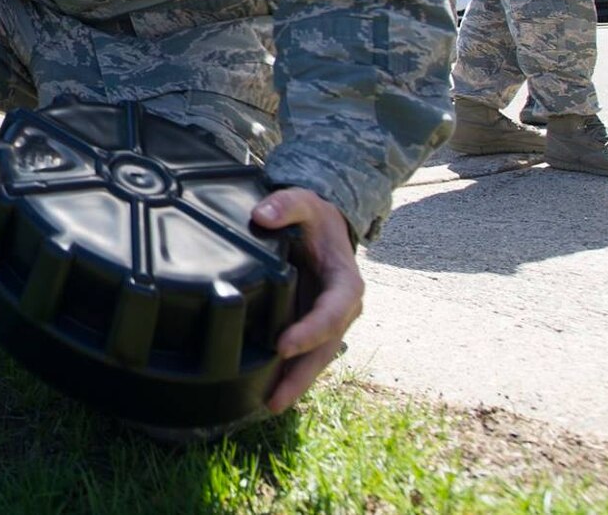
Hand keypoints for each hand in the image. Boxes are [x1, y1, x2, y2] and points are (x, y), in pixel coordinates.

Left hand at [251, 187, 363, 412]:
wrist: (323, 226)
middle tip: (276, 399)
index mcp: (345, 285)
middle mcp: (340, 310)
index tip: (283, 344)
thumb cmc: (315, 217)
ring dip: (294, 383)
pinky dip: (287, 373)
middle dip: (301, 375)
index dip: (309, 331)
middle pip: (323, 349)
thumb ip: (286, 205)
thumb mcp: (305, 202)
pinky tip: (267, 391)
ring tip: (269, 405)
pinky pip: (302, 355)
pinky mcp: (310, 327)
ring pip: (314, 359)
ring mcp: (326, 322)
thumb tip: (261, 216)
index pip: (330, 314)